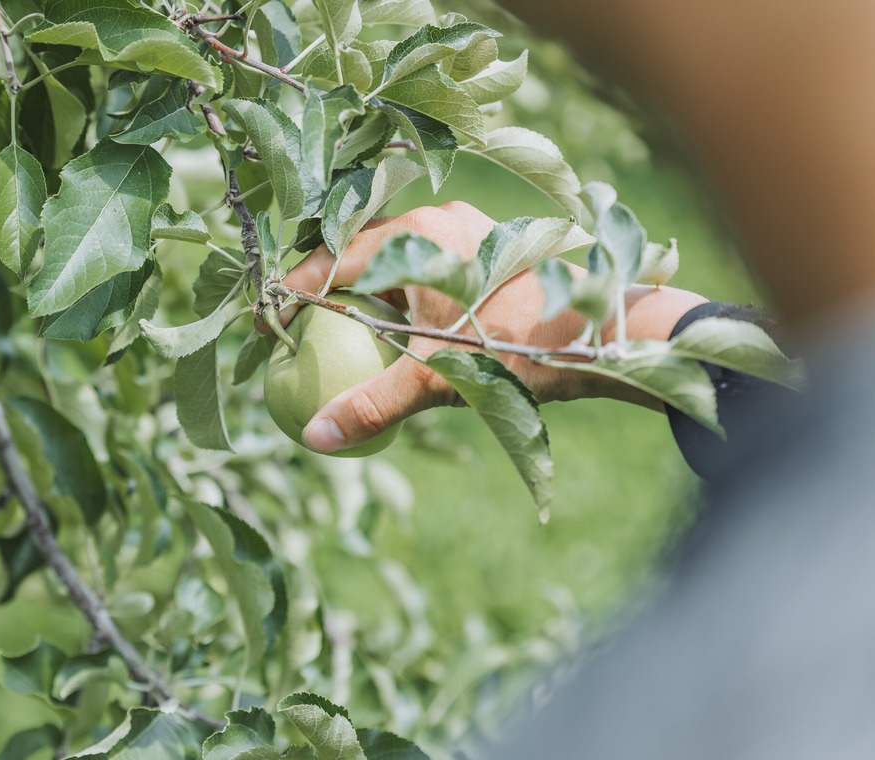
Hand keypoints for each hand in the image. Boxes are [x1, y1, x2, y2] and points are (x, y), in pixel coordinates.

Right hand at [277, 202, 707, 453]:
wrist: (610, 334)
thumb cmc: (523, 349)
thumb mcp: (439, 378)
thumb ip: (374, 404)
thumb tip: (315, 438)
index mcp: (417, 235)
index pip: (332, 259)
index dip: (296, 292)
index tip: (270, 323)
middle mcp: (436, 220)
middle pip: (356, 249)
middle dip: (323, 286)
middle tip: (296, 328)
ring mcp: (462, 229)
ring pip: (390, 255)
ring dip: (361, 288)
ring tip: (335, 330)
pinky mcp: (482, 247)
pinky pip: (420, 263)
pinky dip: (395, 292)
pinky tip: (391, 327)